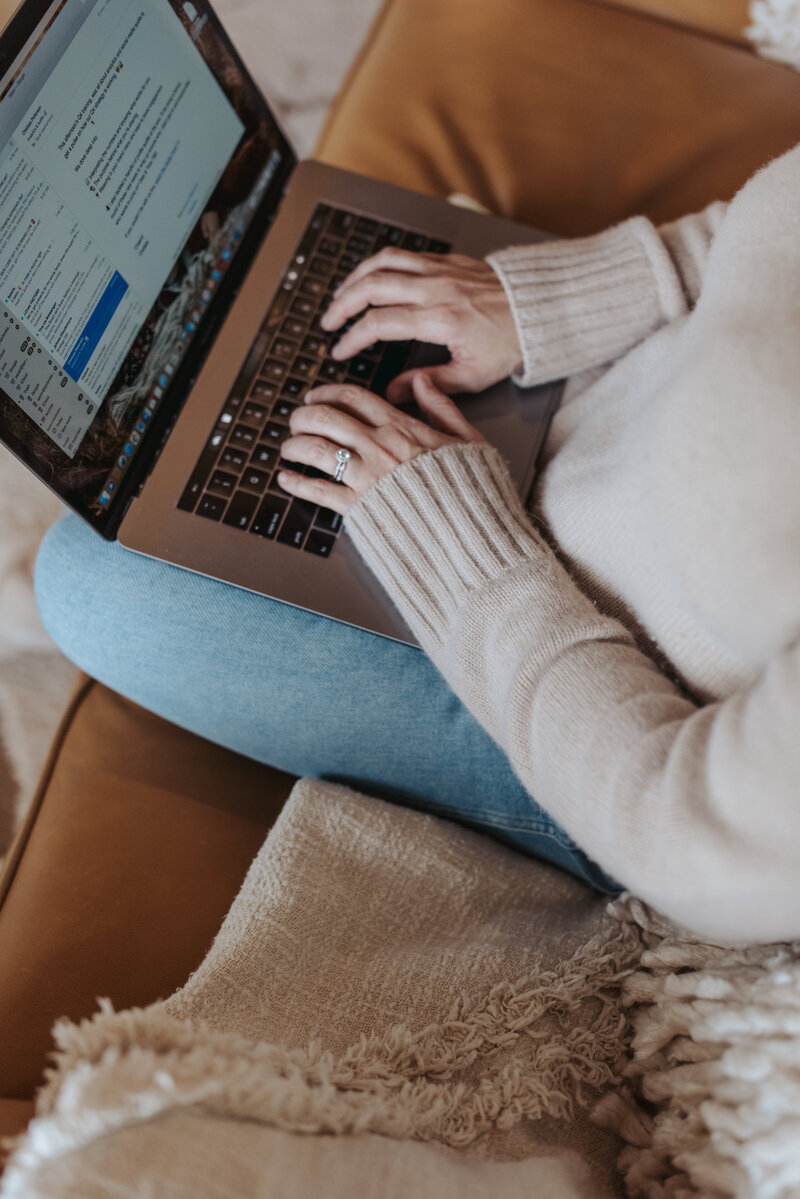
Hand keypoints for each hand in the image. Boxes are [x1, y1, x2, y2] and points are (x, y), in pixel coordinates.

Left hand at [278, 372, 484, 514]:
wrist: (470, 532)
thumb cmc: (473, 490)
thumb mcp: (467, 440)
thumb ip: (442, 407)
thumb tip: (423, 381)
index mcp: (402, 428)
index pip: (354, 398)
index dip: (327, 393)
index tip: (315, 397)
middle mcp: (380, 447)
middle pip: (325, 417)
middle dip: (302, 416)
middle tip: (296, 421)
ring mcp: (367, 477)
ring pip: (316, 448)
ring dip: (294, 445)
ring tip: (288, 448)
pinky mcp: (359, 508)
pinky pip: (318, 490)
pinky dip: (296, 483)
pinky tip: (285, 479)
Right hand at [320, 249, 522, 402]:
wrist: (541, 308)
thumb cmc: (511, 344)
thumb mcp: (472, 375)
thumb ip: (429, 383)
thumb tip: (393, 392)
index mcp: (440, 319)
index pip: (380, 324)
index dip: (353, 339)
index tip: (340, 351)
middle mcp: (436, 288)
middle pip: (372, 287)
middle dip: (343, 305)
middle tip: (328, 323)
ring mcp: (440, 269)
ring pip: (383, 263)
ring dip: (355, 278)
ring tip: (340, 296)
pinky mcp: (446, 259)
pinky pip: (402, 254)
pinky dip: (378, 264)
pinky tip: (369, 277)